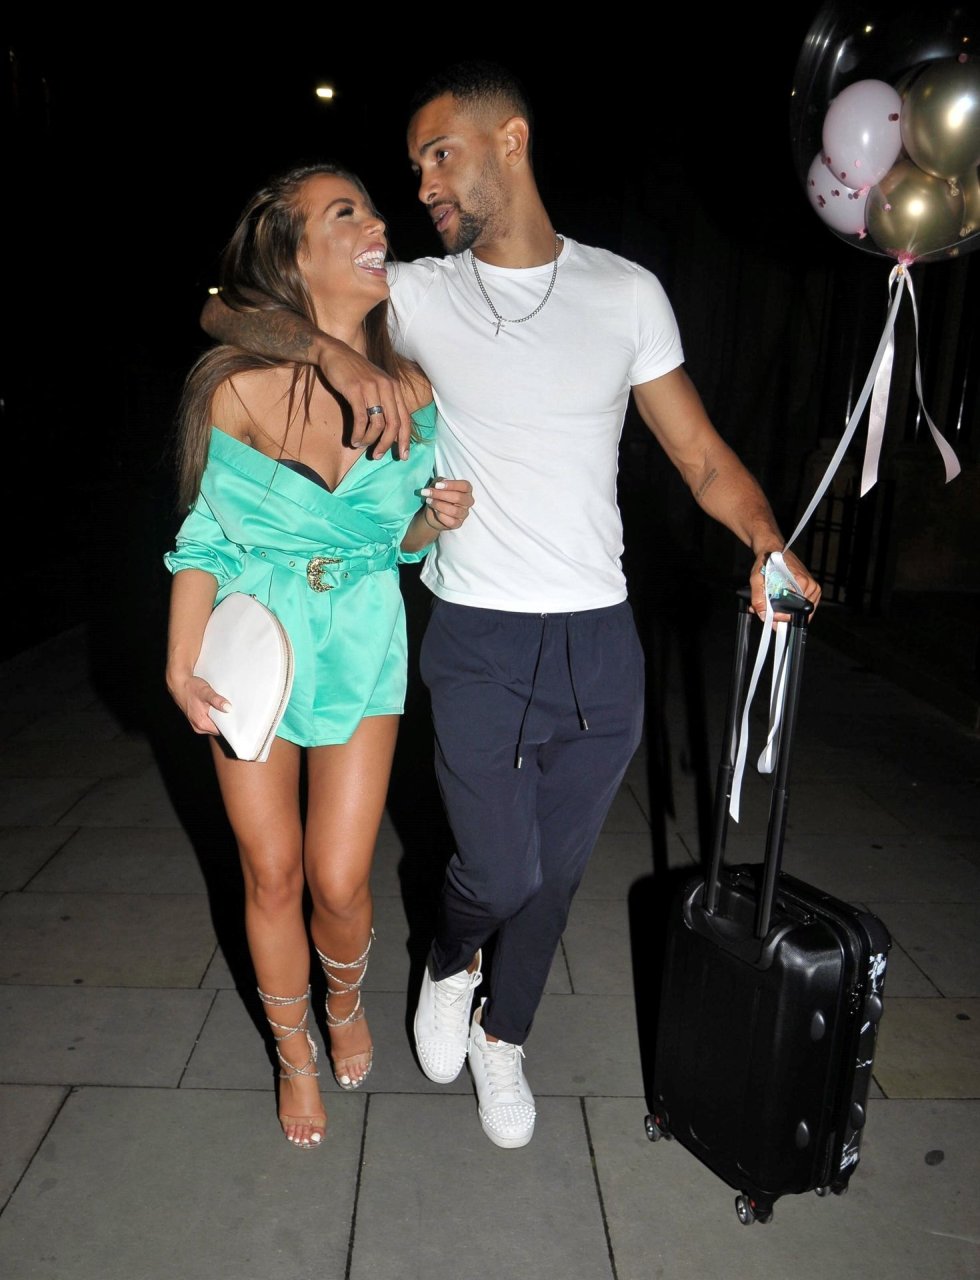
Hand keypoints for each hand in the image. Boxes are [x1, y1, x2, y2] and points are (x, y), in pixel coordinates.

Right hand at [168, 672, 228, 736]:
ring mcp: (197, 724)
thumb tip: (228, 708)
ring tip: (226, 708)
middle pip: (218, 729)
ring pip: (214, 725)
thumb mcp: (205, 692)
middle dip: (226, 721)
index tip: (237, 716)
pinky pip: (210, 721)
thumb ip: (217, 700)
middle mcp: (199, 727)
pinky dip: (215, 716)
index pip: (222, 730)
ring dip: (220, 718)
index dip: (230, 724)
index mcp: (202, 723)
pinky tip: (217, 708)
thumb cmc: (191, 687)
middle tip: (233, 710)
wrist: (179, 683)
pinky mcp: (197, 719)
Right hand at [319, 342, 412, 458]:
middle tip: (378, 456)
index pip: (405, 418)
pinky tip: (354, 440)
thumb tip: (391, 431)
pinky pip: (361, 419)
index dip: (405, 439)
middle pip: (393, 424)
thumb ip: (386, 403)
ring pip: (377, 424)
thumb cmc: (355, 373)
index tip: (403, 456)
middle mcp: (386, 387)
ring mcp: (371, 388)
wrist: (335, 353)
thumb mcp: (376, 384)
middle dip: (387, 444)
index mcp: (394, 387)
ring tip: (361, 446)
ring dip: (369, 440)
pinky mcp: (355, 391)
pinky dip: (358, 433)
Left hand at [420, 477, 473, 530]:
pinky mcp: (458, 523)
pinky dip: (441, 516)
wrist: (433, 513)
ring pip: (454, 510)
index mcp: (466, 490)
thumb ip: (439, 482)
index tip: (437, 485)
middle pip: (458, 498)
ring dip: (439, 505)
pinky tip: (435, 511)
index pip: (464, 486)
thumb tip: (438, 484)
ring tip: (429, 501)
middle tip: (428, 493)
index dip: (451, 485)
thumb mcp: (437, 485)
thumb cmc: (438, 496)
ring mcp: (464, 513)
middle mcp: (468, 501)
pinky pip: (451, 522)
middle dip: (441, 495)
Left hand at [749, 549, 821, 622]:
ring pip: (800, 610)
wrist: (773, 549)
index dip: (781, 616)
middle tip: (768, 613)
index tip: (770, 617)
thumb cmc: (766, 562)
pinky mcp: (811, 589)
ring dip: (785, 612)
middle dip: (781, 616)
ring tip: (772, 607)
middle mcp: (810, 585)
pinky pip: (802, 605)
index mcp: (801, 582)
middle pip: (798, 612)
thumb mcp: (757, 579)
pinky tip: (779, 604)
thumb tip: (763, 615)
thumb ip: (758, 598)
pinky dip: (791, 608)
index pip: (795, 610)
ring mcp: (813, 588)